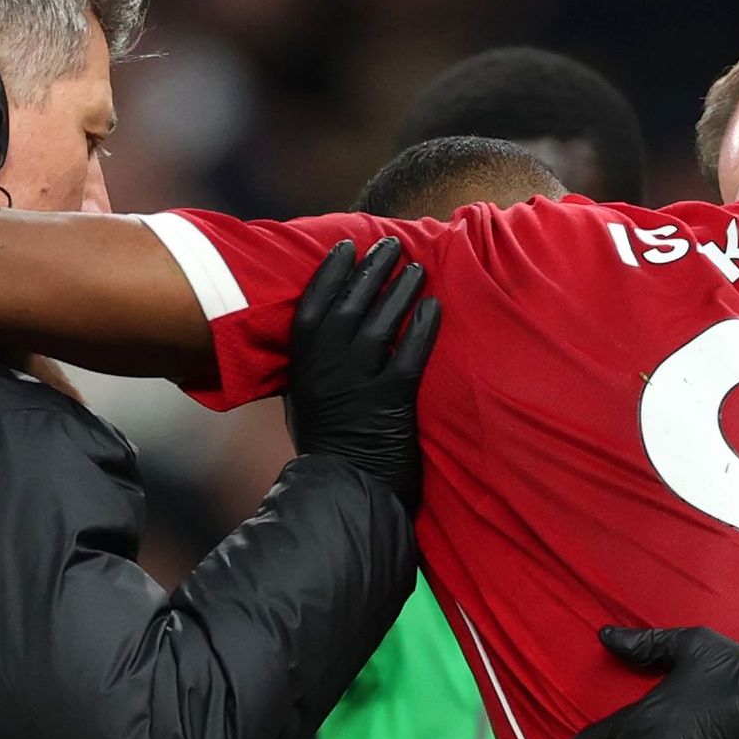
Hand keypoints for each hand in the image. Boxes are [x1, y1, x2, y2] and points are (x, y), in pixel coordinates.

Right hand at [274, 237, 441, 497]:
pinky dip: (424, 327)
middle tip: (392, 245)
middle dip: (371, 269)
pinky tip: (436, 307)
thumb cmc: (328, 449)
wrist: (343, 493)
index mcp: (302, 365)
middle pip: (351, 303)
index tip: (348, 246)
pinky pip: (411, 353)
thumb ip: (315, 366)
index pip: (314, 304)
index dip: (331, 272)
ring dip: (401, 290)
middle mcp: (326, 367)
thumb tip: (329, 330)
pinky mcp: (392, 400)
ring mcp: (358, 382)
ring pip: (382, 322)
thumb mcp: (306, 401)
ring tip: (418, 267)